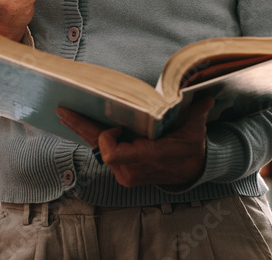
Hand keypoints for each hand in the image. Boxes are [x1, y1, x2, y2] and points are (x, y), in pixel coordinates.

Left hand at [56, 97, 215, 188]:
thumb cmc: (191, 148)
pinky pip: (103, 153)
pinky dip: (96, 138)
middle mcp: (131, 170)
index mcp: (147, 158)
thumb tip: (207, 97)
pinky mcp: (121, 172)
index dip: (107, 138)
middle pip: (98, 148)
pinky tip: (86, 124)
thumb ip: (197, 113)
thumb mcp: (195, 130)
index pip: (112, 153)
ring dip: (87, 131)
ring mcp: (124, 173)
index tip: (116, 124)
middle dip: (81, 127)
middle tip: (63, 110)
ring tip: (69, 113)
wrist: (190, 172)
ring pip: (98, 150)